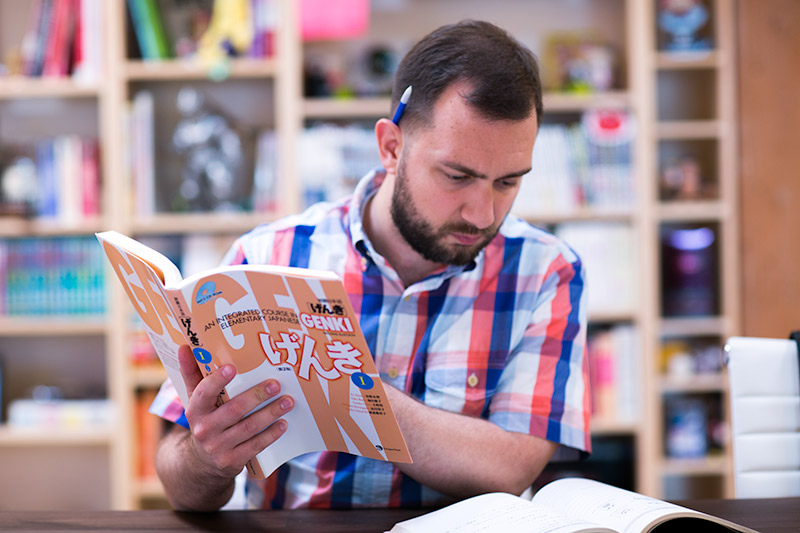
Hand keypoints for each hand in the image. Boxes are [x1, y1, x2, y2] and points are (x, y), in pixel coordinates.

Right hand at [178, 344, 294, 478]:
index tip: (232, 367)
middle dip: (257, 396)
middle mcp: (204, 429)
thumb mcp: (195, 400)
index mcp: (195, 410)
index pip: (203, 393)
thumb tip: (184, 347)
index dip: (217, 380)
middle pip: (234, 410)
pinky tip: (283, 423)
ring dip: (270, 413)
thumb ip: (192, 374)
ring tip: (288, 401)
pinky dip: (270, 435)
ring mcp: (218, 447)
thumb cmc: (204, 420)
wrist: (200, 462)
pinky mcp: (232, 461)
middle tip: (276, 384)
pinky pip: (255, 446)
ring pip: (248, 427)